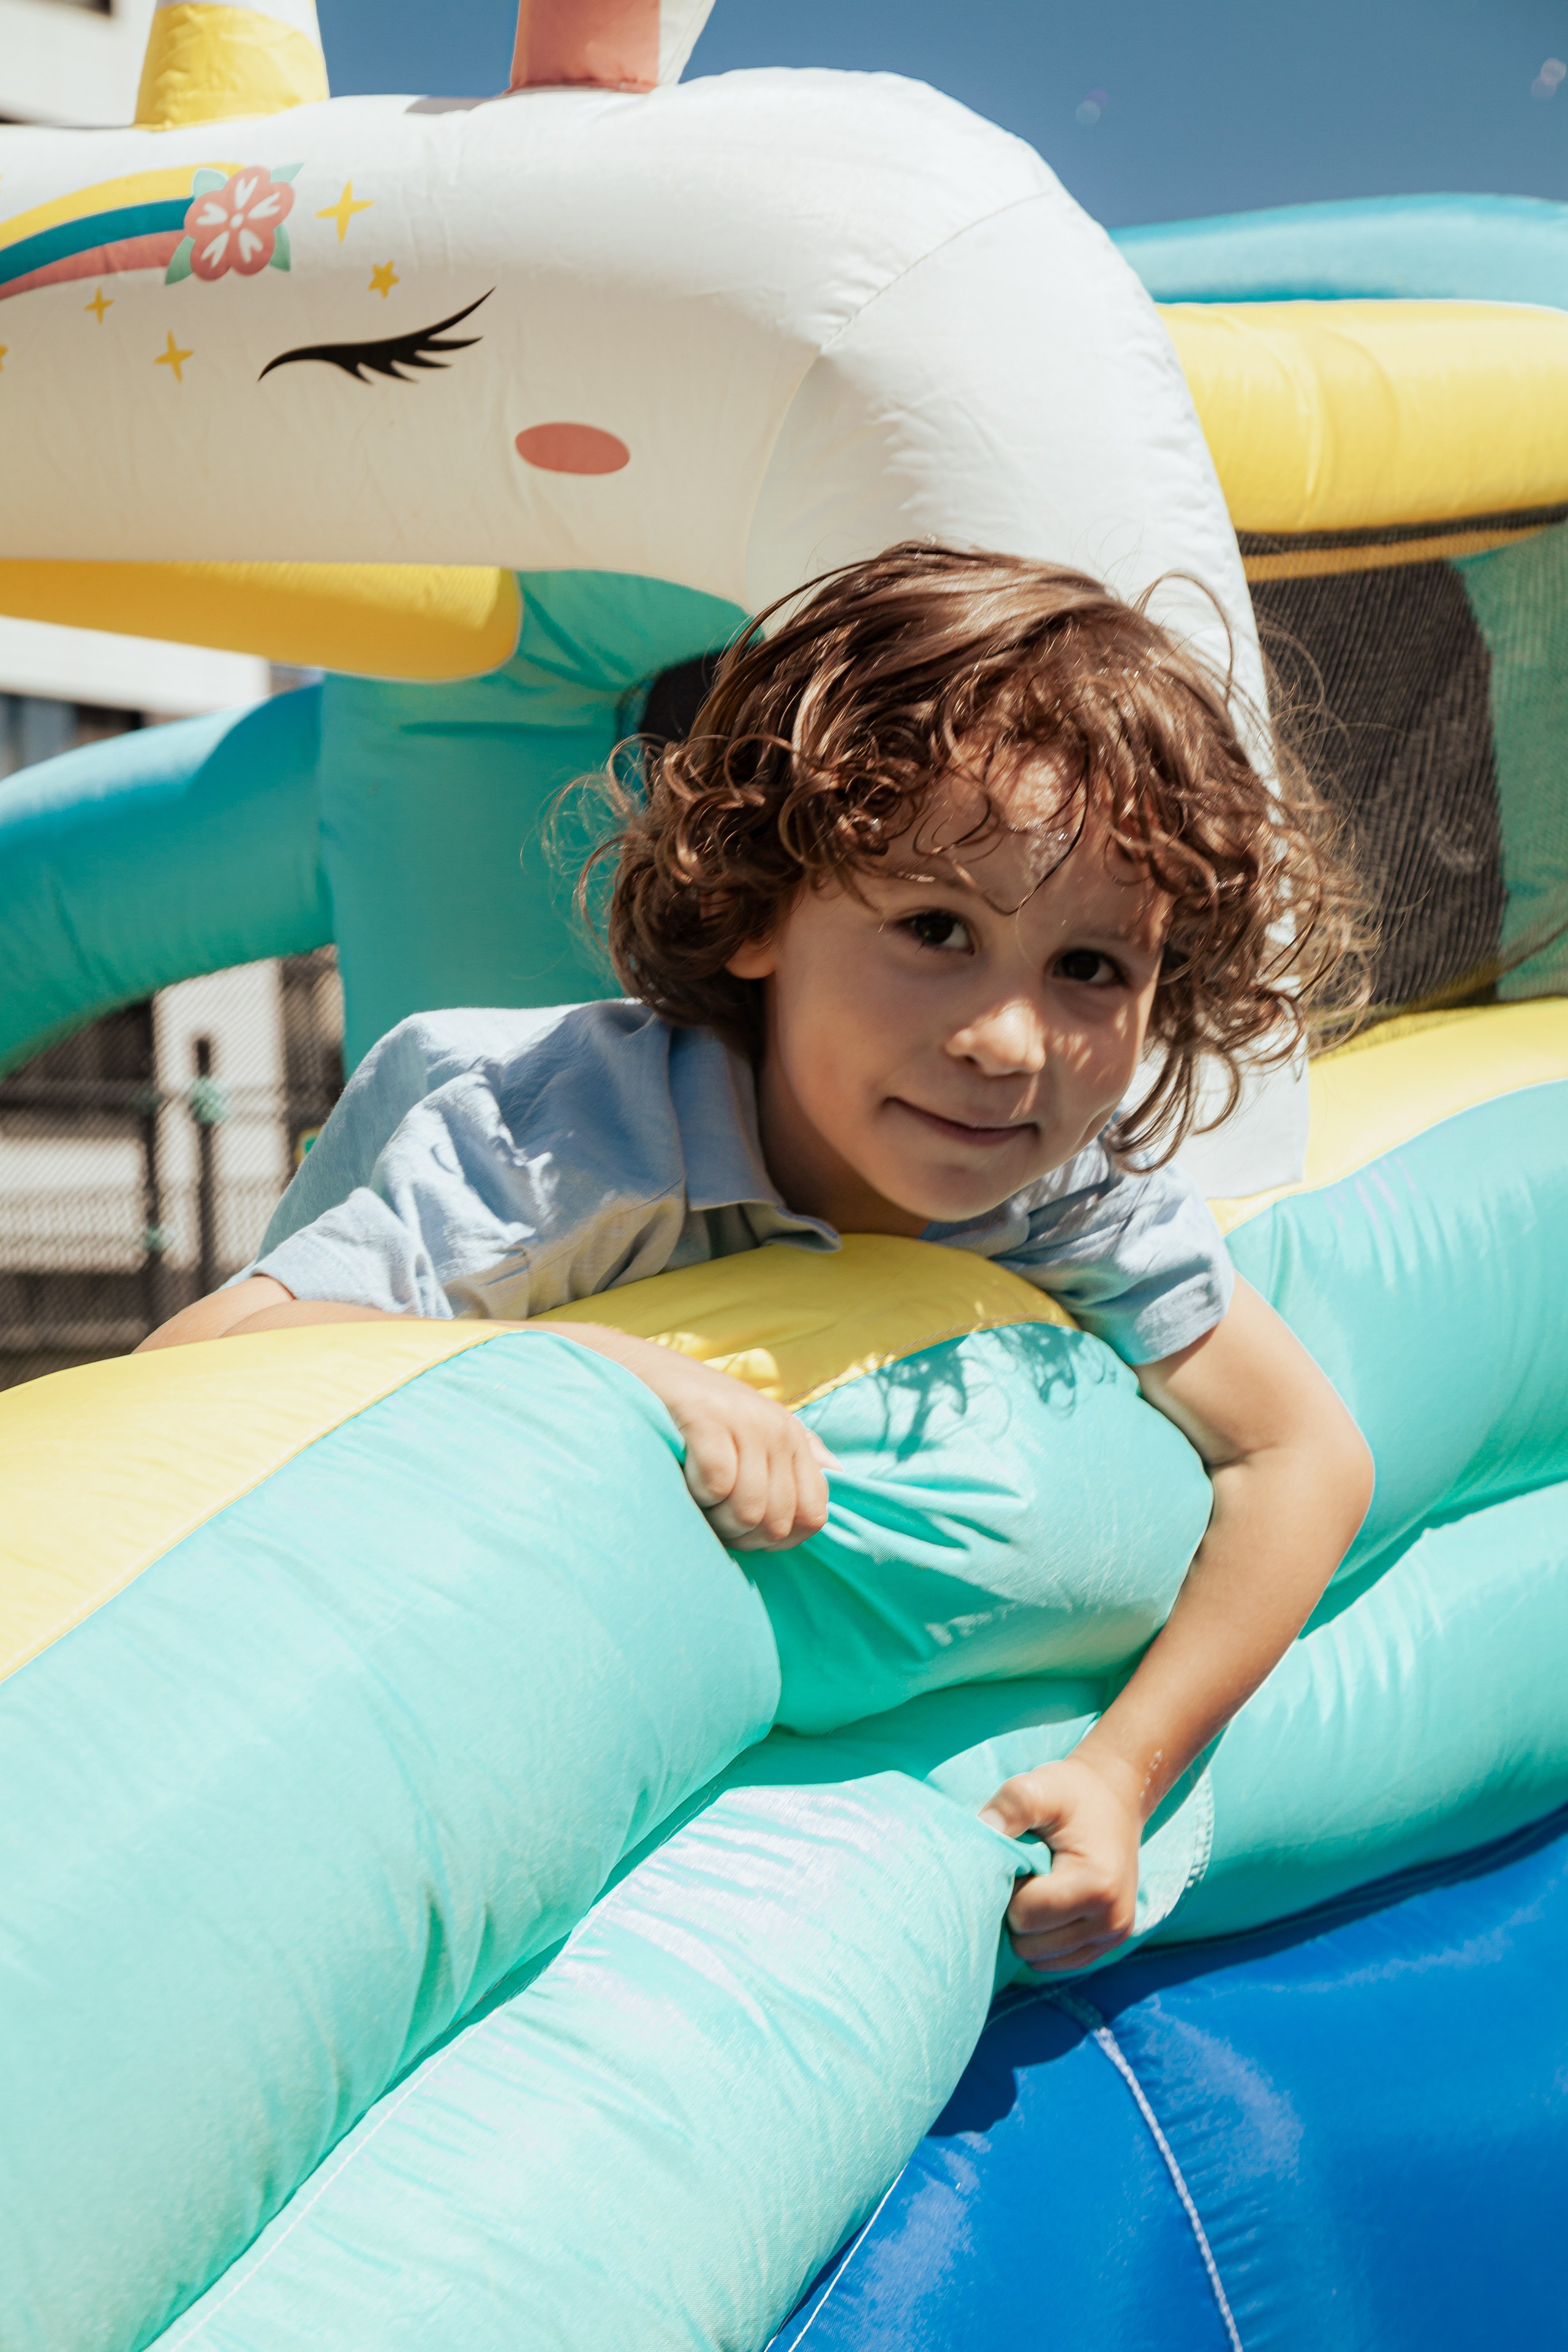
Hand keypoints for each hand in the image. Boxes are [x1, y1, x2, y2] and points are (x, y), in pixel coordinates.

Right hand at [564, 1330, 838, 1551]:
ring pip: (748, 1511)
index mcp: (793, 1438)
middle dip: (739, 1535)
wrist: (638, 1371)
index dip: (776, 1540)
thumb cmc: (695, 1414)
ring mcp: (744, 1420)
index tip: (742, 1529)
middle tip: (710, 1513)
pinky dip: (696, 1493)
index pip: (812, 1516)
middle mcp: (777, 1428)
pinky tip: (682, 1475)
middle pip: (777, 1523)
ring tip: (695, 1495)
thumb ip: (797, 1453)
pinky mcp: (706, 1416)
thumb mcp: (754, 1429)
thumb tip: (839, 1473)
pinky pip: (717, 1483)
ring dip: (714, 1518)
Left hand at [979, 1753, 1141, 1972]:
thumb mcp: (1040, 1787)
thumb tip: (980, 1831)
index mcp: (1096, 1887)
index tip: (1020, 1857)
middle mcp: (1112, 1921)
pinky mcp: (1112, 1942)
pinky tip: (1049, 1904)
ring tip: (1039, 1887)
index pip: (1024, 1917)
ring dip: (1030, 1929)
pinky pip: (1058, 1962)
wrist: (1116, 1794)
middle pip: (1030, 1945)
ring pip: (1041, 1959)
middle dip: (1017, 1912)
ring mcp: (1115, 1936)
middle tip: (1027, 1872)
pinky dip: (1044, 1939)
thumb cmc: (1072, 1792)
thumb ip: (1011, 1805)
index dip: (1009, 1888)